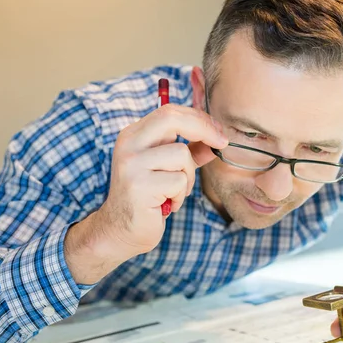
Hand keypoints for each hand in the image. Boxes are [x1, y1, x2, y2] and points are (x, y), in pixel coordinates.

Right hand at [64, 104, 227, 283]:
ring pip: (181, 155)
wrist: (120, 231)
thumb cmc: (149, 198)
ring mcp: (130, 164)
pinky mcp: (137, 185)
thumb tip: (218, 139)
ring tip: (175, 192)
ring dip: (188, 177)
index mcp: (134, 135)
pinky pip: (178, 181)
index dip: (200, 118)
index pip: (170, 111)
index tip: (219, 134)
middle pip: (172, 118)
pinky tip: (166, 204)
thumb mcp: (170, 168)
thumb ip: (191, 151)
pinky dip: (179, 195)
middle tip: (221, 144)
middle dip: (204, 129)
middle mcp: (128, 144)